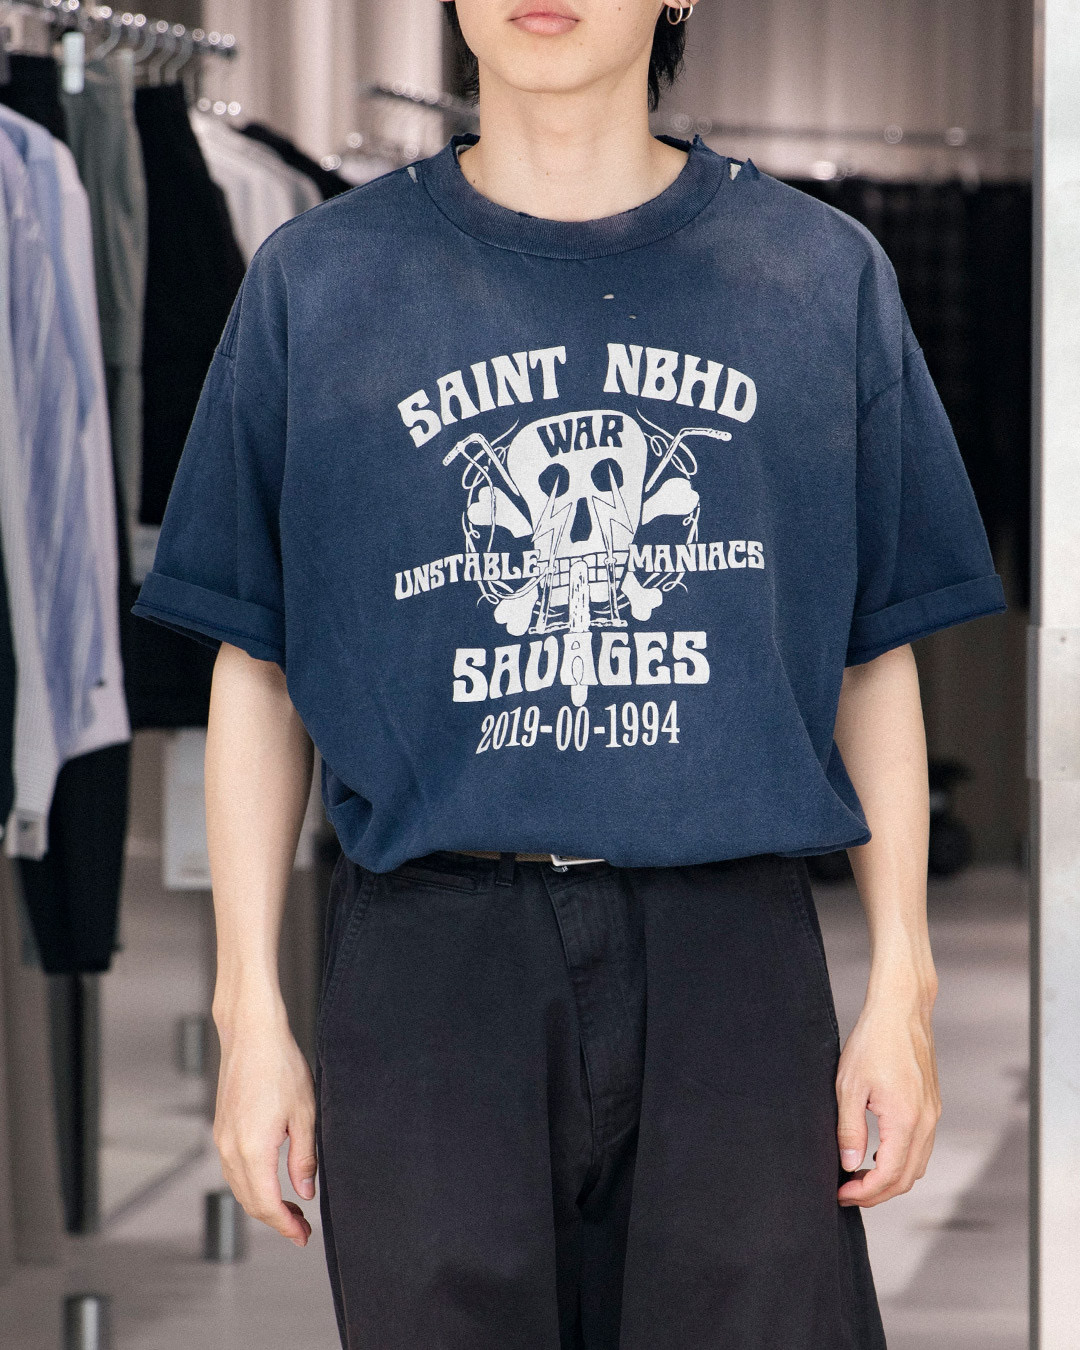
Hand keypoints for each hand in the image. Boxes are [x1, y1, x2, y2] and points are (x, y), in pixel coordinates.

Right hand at [212, 1000, 317, 1245]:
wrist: (252, 1034)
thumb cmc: (281, 1066)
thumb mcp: (305, 1113)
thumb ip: (304, 1158)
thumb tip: (305, 1192)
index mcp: (253, 1148)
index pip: (266, 1204)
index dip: (285, 1226)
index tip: (303, 1237)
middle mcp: (230, 1148)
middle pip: (249, 1201)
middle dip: (275, 1220)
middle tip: (301, 1229)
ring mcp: (222, 1138)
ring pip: (239, 1187)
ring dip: (262, 1203)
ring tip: (291, 1209)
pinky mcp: (221, 1128)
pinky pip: (233, 1169)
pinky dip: (251, 1185)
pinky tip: (270, 1181)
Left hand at [835, 985, 940, 1206]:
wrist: (902, 1010)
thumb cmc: (873, 1041)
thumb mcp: (849, 1086)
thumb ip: (850, 1130)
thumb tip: (849, 1165)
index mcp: (905, 1119)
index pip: (889, 1175)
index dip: (865, 1193)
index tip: (841, 1194)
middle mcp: (926, 1122)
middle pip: (907, 1178)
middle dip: (877, 1193)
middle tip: (847, 1192)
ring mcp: (932, 1115)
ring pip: (917, 1165)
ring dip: (891, 1179)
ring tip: (859, 1177)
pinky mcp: (932, 1107)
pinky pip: (921, 1147)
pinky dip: (902, 1161)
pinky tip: (878, 1155)